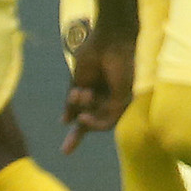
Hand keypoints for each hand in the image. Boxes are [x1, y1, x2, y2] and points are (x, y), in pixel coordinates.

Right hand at [62, 25, 135, 152]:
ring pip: (100, 123)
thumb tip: (65, 122)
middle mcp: (109, 99)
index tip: (65, 152)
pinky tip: (83, 117)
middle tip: (75, 107)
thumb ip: (73, 103)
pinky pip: (109, 120)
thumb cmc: (94, 52)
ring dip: (85, 116)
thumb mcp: (77, 80)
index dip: (77, 135)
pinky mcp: (125, 100)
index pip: (88, 117)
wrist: (109, 38)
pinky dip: (95, 122)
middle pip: (93, 122)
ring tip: (80, 95)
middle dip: (80, 130)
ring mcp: (118, 100)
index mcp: (98, 93)